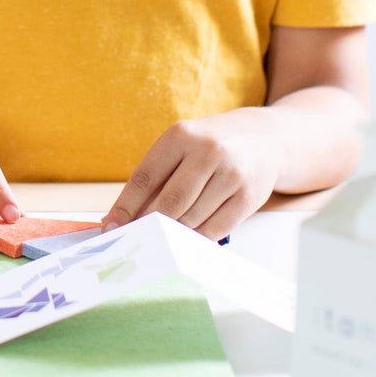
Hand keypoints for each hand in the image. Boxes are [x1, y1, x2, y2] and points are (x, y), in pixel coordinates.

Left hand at [103, 110, 280, 238]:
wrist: (265, 139)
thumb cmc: (210, 147)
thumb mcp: (181, 147)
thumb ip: (155, 178)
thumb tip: (121, 218)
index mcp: (181, 135)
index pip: (145, 177)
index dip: (125, 206)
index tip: (110, 227)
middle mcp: (207, 151)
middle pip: (170, 202)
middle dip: (149, 225)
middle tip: (136, 241)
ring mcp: (231, 173)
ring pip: (192, 218)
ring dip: (174, 233)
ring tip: (163, 239)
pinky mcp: (249, 195)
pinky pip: (216, 229)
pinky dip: (198, 238)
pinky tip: (188, 239)